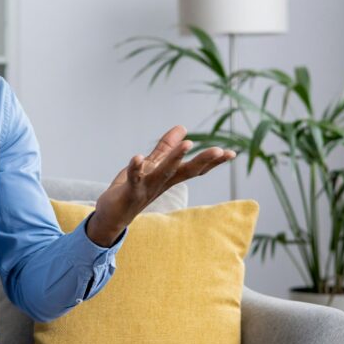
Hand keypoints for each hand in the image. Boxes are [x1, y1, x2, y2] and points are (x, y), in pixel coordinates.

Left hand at [86, 125, 235, 246]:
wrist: (111, 216)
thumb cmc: (132, 189)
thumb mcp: (151, 166)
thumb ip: (165, 148)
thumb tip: (182, 127)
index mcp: (169, 177)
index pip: (195, 168)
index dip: (213, 162)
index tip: (232, 153)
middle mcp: (162, 184)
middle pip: (186, 171)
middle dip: (203, 161)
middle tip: (220, 151)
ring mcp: (147, 188)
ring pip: (164, 173)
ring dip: (175, 159)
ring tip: (187, 144)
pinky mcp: (130, 191)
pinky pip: (134, 179)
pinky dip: (136, 168)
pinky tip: (137, 156)